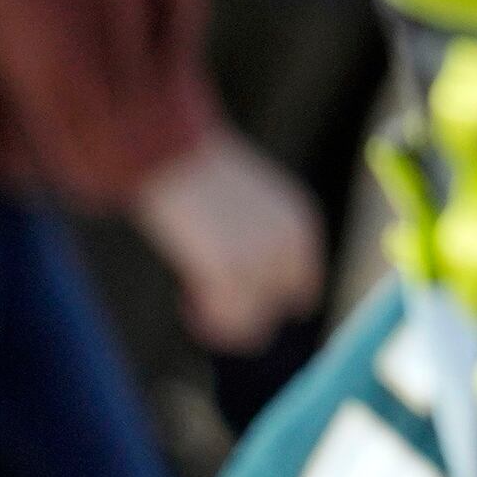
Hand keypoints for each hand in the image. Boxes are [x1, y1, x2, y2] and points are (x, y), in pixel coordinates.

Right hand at [133, 122, 325, 350]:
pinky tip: (187, 299)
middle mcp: (290, 244)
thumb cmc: (201, 171)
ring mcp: (262, 259)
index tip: (236, 293)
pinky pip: (227, 320)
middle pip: (278, 308)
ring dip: (224, 320)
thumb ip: (260, 238)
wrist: (174, 152)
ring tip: (194, 300)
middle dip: (245, 310)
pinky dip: (206, 320)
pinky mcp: (230, 270)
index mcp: (301, 223)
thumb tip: (256, 283)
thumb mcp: (247, 201)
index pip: (302, 285)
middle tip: (205, 294)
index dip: (268, 296)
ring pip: (254, 324)